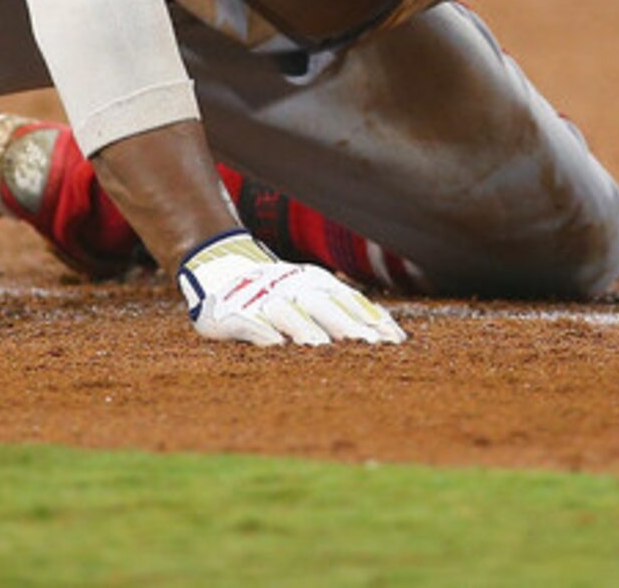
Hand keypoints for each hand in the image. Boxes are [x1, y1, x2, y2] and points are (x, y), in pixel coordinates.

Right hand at [175, 232, 405, 346]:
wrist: (221, 268)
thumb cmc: (279, 291)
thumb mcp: (314, 293)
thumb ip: (345, 311)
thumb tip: (390, 336)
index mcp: (319, 284)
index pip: (354, 303)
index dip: (374, 322)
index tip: (397, 343)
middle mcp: (296, 289)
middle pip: (328, 308)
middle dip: (351, 328)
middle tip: (373, 349)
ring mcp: (266, 300)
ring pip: (291, 315)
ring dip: (308, 331)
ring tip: (324, 351)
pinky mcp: (237, 314)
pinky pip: (252, 324)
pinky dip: (265, 333)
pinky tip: (277, 347)